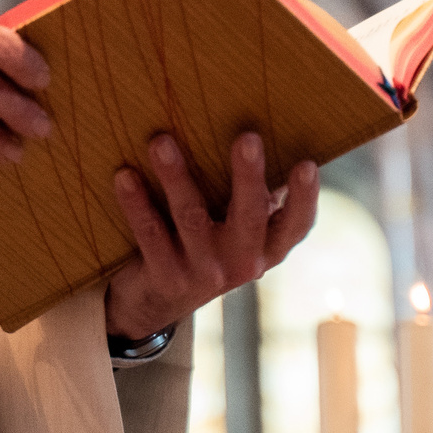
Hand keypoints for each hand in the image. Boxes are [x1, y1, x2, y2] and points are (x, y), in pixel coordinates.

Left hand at [104, 132, 317, 339]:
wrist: (157, 301)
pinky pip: (150, 234)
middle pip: (249, 217)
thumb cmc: (206, 243)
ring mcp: (204, 273)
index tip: (307, 164)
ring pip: (191, 218)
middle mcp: (242, 263)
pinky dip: (136, 203)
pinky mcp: (166, 277)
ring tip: (160, 142)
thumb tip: (269, 130)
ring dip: (176, 177)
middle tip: (247, 137)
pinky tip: (125, 175)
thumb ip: (254, 193)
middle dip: (248, 176)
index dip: (304, 198)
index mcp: (266, 248)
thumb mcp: (236, 229)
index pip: (295, 226)